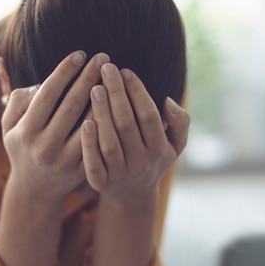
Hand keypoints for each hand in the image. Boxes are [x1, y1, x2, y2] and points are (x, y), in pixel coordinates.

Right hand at [1, 51, 109, 200]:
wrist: (34, 190)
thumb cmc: (22, 148)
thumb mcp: (8, 127)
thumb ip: (17, 101)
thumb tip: (39, 84)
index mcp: (25, 131)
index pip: (47, 95)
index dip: (64, 72)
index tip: (80, 54)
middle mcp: (44, 146)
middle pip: (71, 105)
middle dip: (88, 78)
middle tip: (103, 57)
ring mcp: (64, 160)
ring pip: (89, 123)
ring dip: (103, 98)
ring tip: (113, 76)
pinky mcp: (80, 170)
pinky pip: (98, 142)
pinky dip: (108, 122)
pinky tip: (118, 103)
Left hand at [81, 63, 189, 202]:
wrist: (133, 196)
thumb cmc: (153, 159)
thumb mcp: (175, 144)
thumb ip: (180, 122)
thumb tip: (168, 101)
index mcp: (160, 150)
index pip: (148, 115)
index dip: (137, 92)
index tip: (125, 71)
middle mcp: (141, 164)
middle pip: (127, 124)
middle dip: (116, 94)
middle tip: (105, 69)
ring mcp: (120, 175)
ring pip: (109, 142)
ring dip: (101, 114)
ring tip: (93, 88)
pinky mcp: (101, 184)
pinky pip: (94, 164)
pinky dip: (89, 144)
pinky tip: (84, 121)